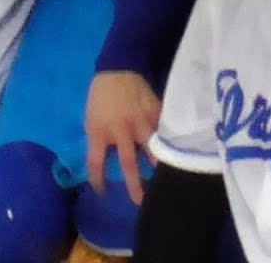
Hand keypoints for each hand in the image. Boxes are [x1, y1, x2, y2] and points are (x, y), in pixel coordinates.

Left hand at [85, 71, 160, 204]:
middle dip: (136, 185)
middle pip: (129, 163)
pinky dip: (170, 145)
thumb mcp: (92, 121)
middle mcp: (120, 128)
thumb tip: (112, 165)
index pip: (96, 162)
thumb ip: (102, 142)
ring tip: (166, 181)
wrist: (117, 69)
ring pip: (153, 150)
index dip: (99, 181)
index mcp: (99, 130)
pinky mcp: (156, 112)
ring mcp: (141, 120)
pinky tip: (177, 155)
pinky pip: (165, 133)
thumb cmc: (101, 98)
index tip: (103, 192)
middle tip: (141, 201)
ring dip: (159, 168)